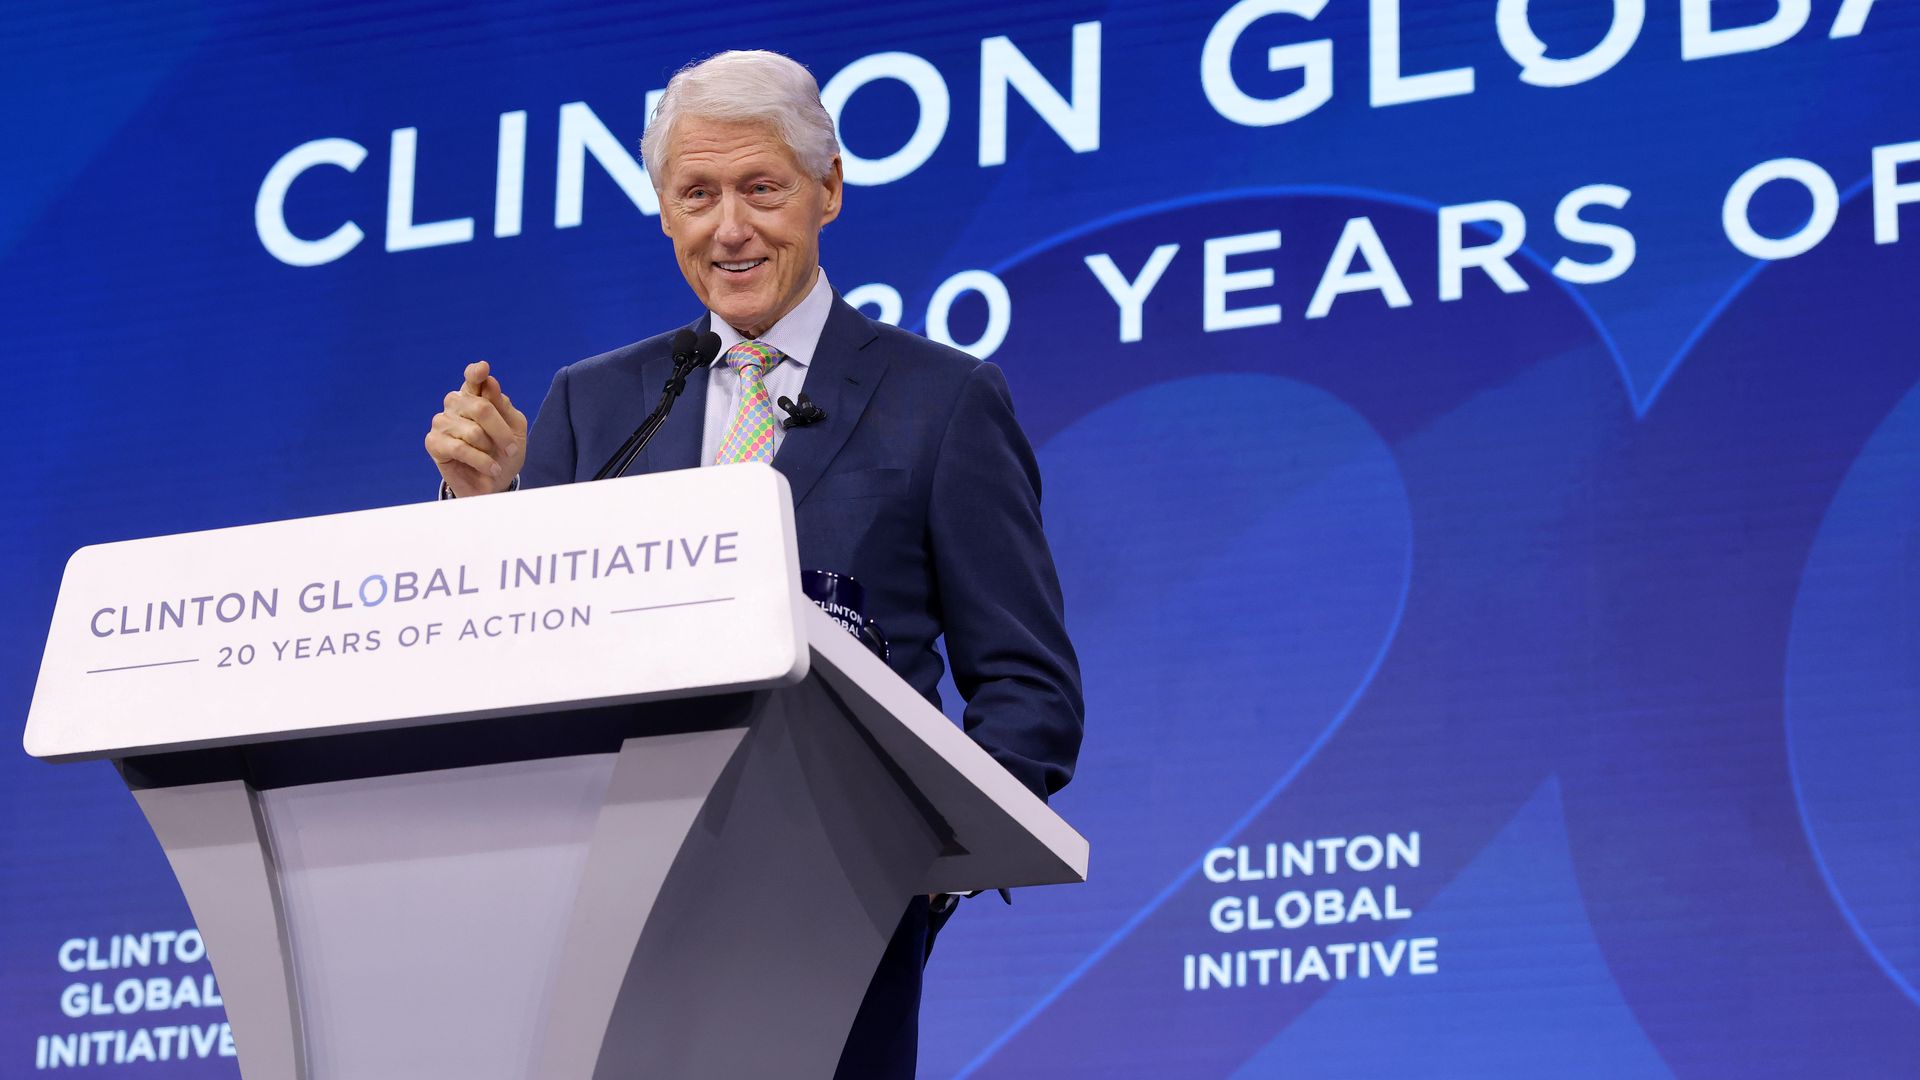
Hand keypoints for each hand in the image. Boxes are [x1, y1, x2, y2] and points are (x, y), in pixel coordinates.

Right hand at [426, 361, 527, 496]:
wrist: (495, 482)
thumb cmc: (504, 452)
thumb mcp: (514, 428)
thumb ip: (503, 406)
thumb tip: (490, 381)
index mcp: (476, 395)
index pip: (473, 378)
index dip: (476, 373)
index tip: (483, 368)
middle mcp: (456, 403)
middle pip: (481, 407)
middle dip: (501, 432)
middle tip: (511, 449)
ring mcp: (442, 421)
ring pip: (473, 431)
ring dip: (490, 450)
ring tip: (495, 462)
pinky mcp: (433, 442)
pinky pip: (460, 448)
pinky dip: (480, 461)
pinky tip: (489, 469)